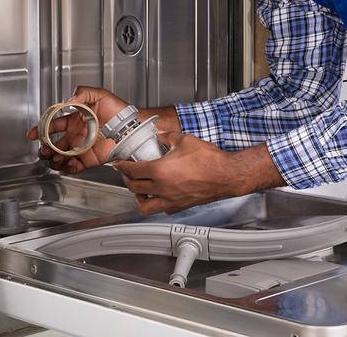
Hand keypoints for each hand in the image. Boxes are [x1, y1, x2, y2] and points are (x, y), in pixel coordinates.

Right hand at [25, 86, 128, 173]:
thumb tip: (69, 100)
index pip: (53, 125)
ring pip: (60, 157)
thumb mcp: (100, 95)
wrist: (130, 127)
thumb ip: (83, 93)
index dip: (41, 129)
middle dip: (45, 148)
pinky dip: (67, 167)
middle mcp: (75, 135)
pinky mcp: (88, 160)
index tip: (33, 133)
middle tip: (44, 150)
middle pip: (53, 144)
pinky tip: (66, 162)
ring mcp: (81, 148)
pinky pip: (73, 167)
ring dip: (53, 159)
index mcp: (74, 120)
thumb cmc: (118, 110)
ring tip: (55, 157)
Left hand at [114, 133, 285, 214]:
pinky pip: (162, 209)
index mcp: (160, 171)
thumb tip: (160, 136)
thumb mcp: (185, 140)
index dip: (122, 167)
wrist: (226, 175)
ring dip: (139, 198)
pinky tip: (160, 195)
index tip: (119, 164)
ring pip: (145, 206)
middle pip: (135, 188)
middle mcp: (163, 188)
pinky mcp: (181, 206)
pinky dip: (157, 204)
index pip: (133, 171)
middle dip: (127, 180)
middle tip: (127, 174)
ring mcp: (171, 200)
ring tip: (140, 190)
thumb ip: (167, 137)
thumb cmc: (210, 160)